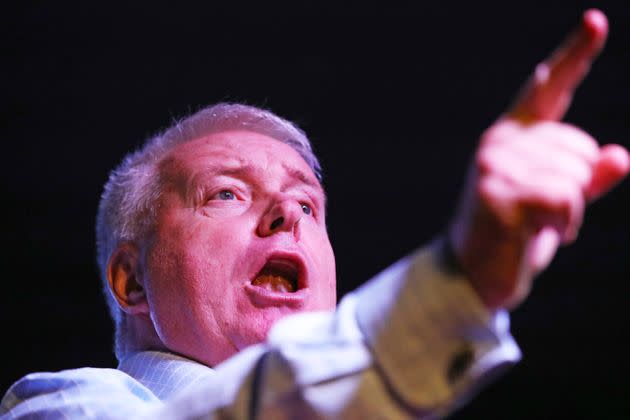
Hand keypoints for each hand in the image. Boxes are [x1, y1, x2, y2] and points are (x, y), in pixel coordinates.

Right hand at [448, 9, 629, 310]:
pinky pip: (564, 197)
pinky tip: (535, 235)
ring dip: (569, 212)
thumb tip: (619, 155)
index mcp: (512, 137)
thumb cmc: (515, 237)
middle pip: (578, 148)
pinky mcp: (495, 191)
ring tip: (535, 227)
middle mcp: (499, 142)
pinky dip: (564, 224)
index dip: (575, 55)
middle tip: (542, 216)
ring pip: (574, 175)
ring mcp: (493, 164)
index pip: (548, 91)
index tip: (597, 20)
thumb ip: (588, 178)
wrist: (473, 276)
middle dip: (576, 189)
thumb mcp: (558, 204)